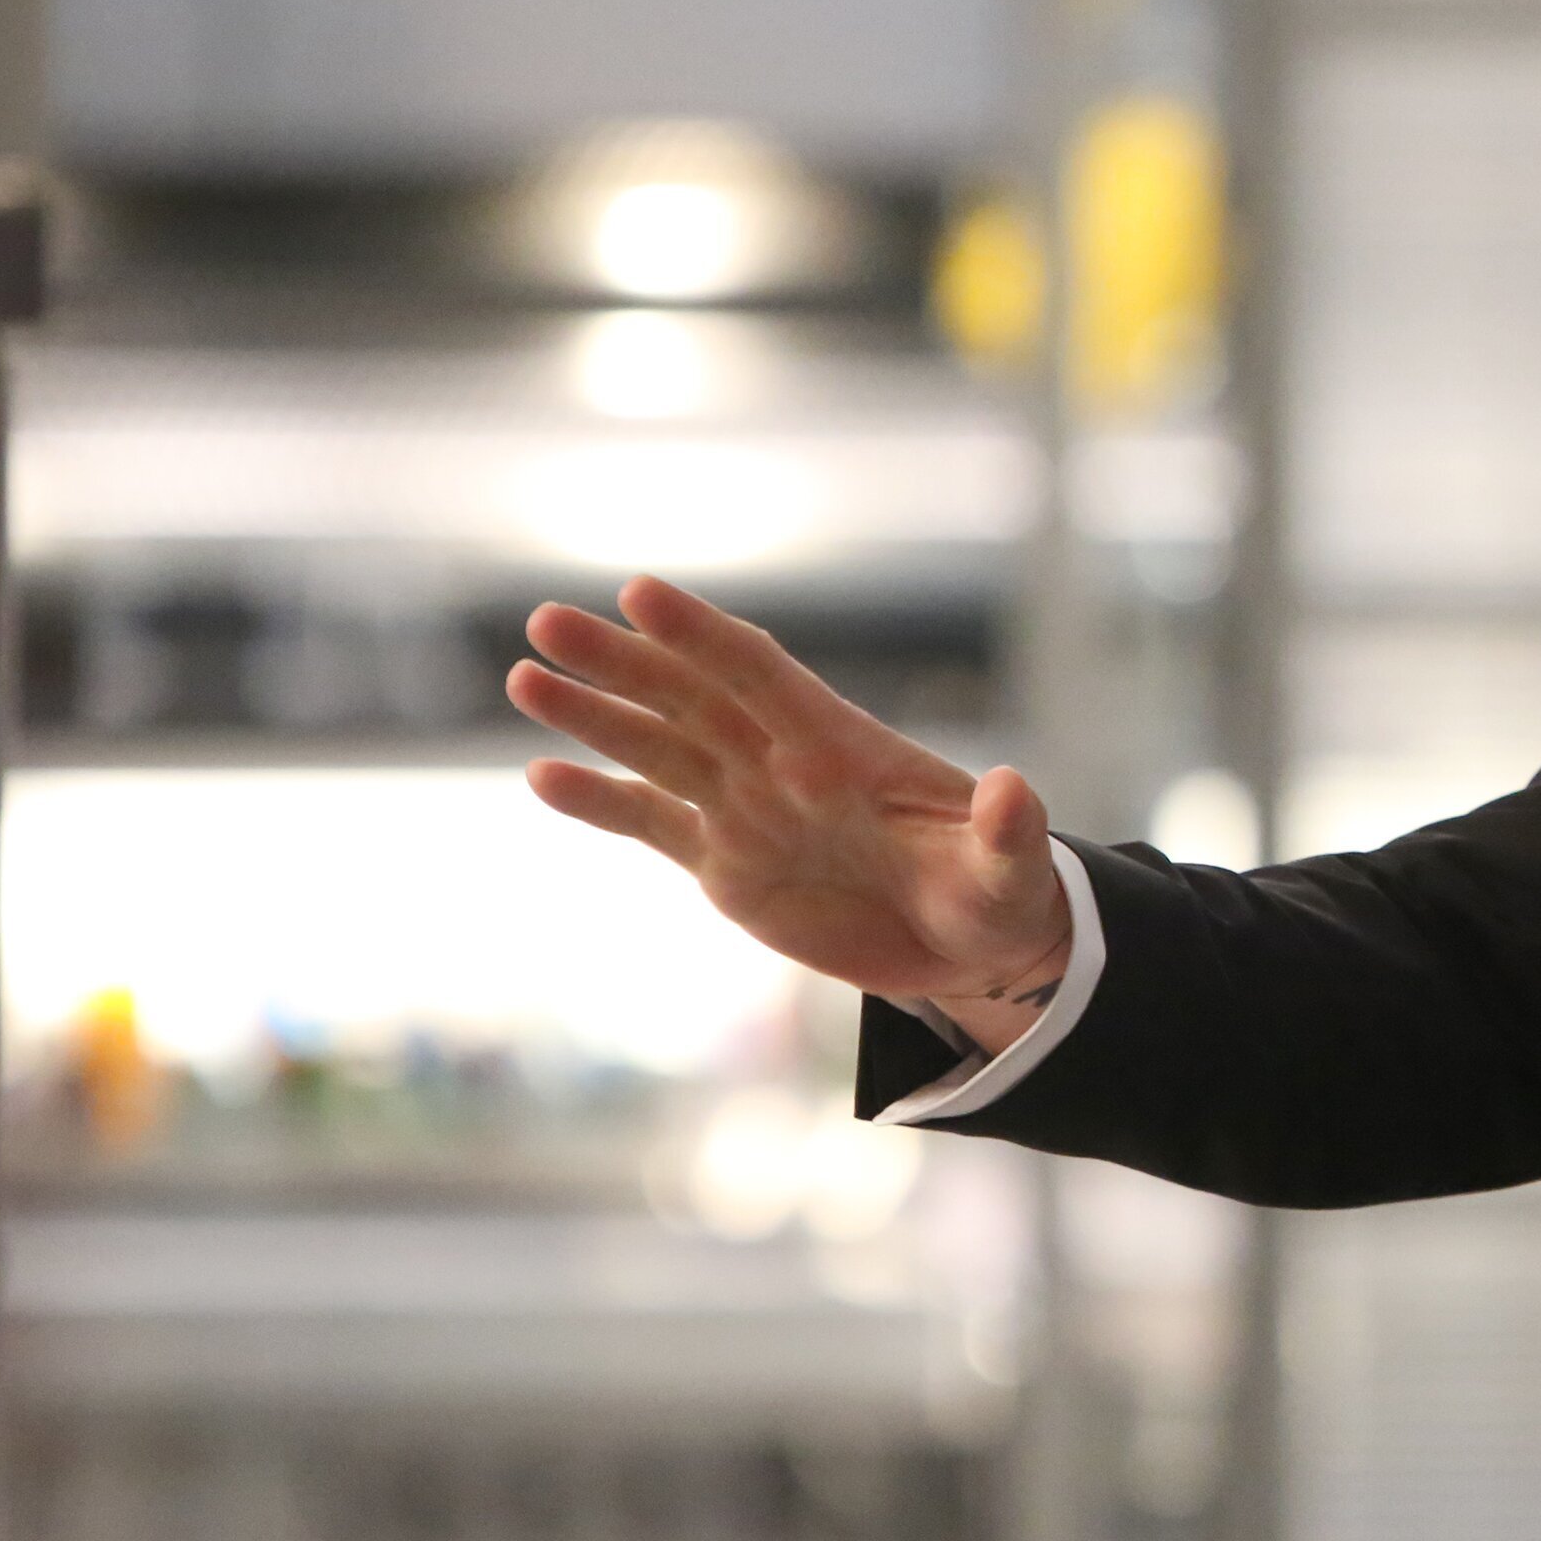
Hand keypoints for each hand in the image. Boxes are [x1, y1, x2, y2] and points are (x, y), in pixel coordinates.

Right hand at [507, 575, 1068, 1051]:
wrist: (970, 949)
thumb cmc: (998, 895)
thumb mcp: (1012, 872)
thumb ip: (1009, 833)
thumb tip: (1015, 788)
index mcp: (844, 748)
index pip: (763, 677)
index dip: (704, 637)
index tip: (640, 591)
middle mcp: (784, 766)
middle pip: (691, 699)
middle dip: (622, 662)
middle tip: (546, 620)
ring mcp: (749, 812)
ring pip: (658, 751)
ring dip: (594, 716)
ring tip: (524, 679)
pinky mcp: (728, 867)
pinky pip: (654, 826)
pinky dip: (600, 804)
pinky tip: (542, 776)